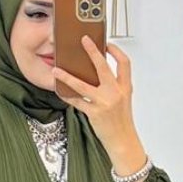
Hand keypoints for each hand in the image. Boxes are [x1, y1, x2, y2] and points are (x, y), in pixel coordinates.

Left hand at [51, 38, 137, 159]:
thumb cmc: (122, 121)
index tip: (107, 44)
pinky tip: (59, 91)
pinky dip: (66, 96)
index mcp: (125, 88)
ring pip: (82, 85)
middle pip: (103, 67)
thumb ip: (113, 86)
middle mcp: (116, 93)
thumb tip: (96, 73)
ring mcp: (105, 103)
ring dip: (67, 77)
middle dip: (93, 52)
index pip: (124, 63)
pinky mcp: (94, 113)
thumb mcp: (123, 100)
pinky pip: (76, 102)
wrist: (123, 141)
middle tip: (84, 40)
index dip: (116, 51)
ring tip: (57, 70)